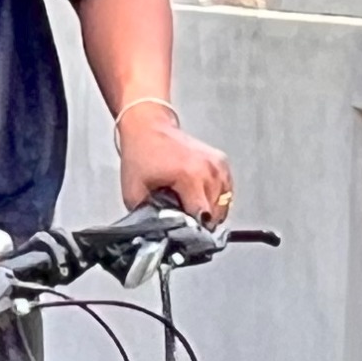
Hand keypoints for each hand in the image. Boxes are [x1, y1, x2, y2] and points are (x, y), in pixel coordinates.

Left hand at [114, 102, 234, 222]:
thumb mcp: (134, 192)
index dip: (193, 230)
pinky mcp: (222, 162)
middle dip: (200, 222)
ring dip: (209, 211)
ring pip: (224, 205)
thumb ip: (148, 217)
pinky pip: (226, 192)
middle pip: (215, 214)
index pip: (203, 217)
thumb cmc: (140, 154)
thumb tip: (160, 232)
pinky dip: (216, 199)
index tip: (184, 234)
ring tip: (189, 206)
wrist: (148, 126)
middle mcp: (209, 169)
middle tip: (183, 219)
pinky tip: (199, 196)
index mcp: (189, 176)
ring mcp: (218, 165)